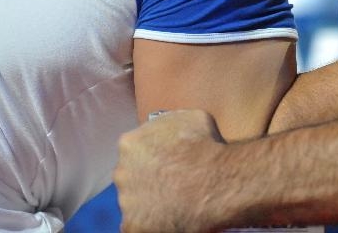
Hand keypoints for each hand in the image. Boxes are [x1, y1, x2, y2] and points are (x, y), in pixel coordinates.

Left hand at [116, 110, 227, 232]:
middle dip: (146, 179)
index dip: (152, 156)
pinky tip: (171, 216)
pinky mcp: (133, 226)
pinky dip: (152, 223)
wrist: (217, 181)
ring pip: (134, 202)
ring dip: (149, 201)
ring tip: (174, 200)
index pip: (134, 150)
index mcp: (130, 144)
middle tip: (170, 182)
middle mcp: (121, 172)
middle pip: (130, 177)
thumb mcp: (190, 117)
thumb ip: (169, 123)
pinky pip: (139, 225)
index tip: (167, 161)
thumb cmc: (207, 147)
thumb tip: (168, 129)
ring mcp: (125, 202)